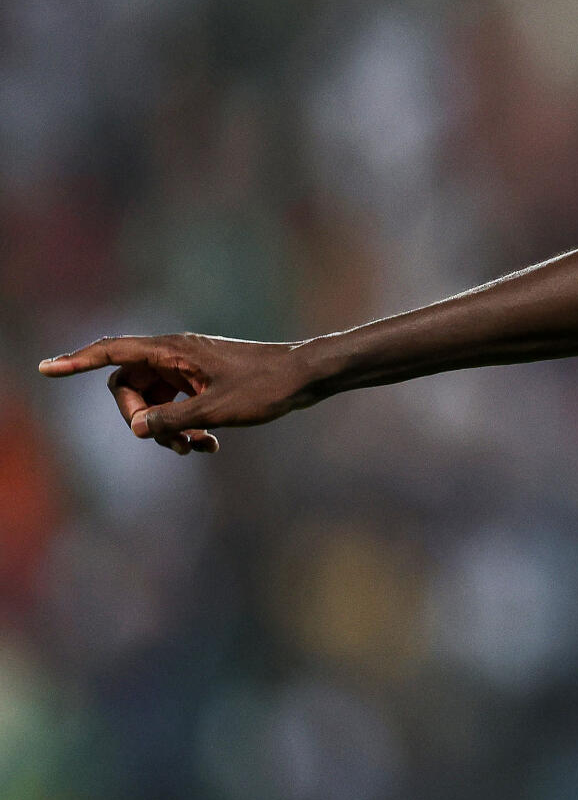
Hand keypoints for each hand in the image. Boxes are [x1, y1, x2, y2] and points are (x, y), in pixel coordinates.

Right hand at [37, 333, 319, 453]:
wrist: (308, 377)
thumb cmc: (267, 387)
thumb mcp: (216, 409)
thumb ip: (172, 421)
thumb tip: (138, 428)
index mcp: (173, 351)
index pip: (113, 352)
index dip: (77, 361)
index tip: (46, 369)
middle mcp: (176, 355)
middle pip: (129, 386)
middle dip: (139, 419)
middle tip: (165, 442)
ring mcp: (189, 369)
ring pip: (154, 401)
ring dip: (165, 429)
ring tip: (196, 448)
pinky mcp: (204, 382)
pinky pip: (177, 406)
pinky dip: (184, 427)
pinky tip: (208, 447)